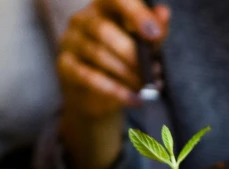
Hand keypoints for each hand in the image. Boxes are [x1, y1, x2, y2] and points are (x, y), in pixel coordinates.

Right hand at [58, 0, 169, 117]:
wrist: (97, 97)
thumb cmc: (123, 62)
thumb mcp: (144, 45)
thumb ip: (155, 30)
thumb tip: (164, 14)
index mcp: (104, 6)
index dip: (135, 13)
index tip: (154, 34)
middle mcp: (82, 19)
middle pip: (103, 30)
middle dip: (131, 54)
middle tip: (151, 73)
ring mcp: (70, 41)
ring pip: (98, 55)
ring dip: (126, 75)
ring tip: (145, 88)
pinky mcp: (64, 66)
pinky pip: (90, 78)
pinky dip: (116, 91)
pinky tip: (135, 99)